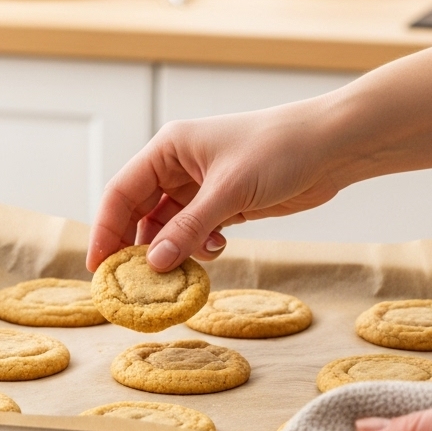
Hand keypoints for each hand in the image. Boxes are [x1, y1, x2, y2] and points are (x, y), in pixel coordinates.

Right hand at [86, 101, 345, 271]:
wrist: (332, 146)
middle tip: (131, 284)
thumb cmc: (279, 150)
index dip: (105, 230)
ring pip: (168, 226)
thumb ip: (188, 229)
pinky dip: (198, 247)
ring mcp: (201, 186)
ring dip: (172, 250)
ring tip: (179, 271)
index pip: (121, 192)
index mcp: (169, 148)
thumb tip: (153, 264)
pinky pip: (195, 232)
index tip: (99, 268)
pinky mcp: (224, 203)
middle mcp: (179, 165)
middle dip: (137, 247)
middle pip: (139, 212)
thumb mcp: (228, 192)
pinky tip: (216, 250)